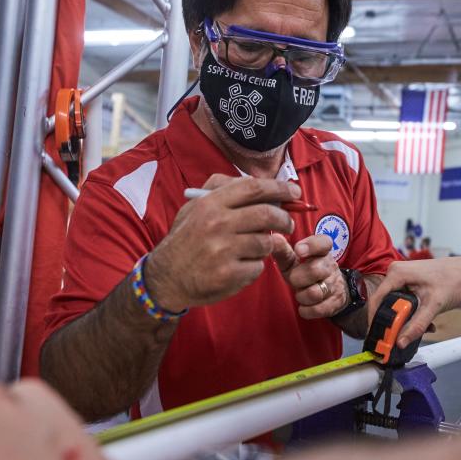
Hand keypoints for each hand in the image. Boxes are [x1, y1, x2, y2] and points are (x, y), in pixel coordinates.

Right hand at [148, 175, 299, 308]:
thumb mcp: (193, 208)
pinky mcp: (229, 275)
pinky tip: (241, 265)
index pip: (254, 188)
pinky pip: (259, 267)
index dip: (280, 188)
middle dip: (285, 218)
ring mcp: (223, 251)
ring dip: (268, 245)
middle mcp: (217, 225)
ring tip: (256, 247)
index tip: (295, 191)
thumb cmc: (185, 240)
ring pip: (266, 243)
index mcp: (210, 204)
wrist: (165, 279)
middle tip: (288, 223)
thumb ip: (221, 190)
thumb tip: (258, 181)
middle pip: (267, 214)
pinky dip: (256, 266)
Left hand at [272, 234, 348, 318]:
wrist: (332, 291)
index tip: (298, 250)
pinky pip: (317, 309)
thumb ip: (283, 251)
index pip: (323, 242)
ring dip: (301, 296)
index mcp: (321, 252)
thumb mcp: (294, 261)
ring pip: (315, 293)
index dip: (311, 245)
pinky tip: (305, 305)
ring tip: (301, 293)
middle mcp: (330, 266)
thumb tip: (273, 238)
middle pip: (314, 270)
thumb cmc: (306, 272)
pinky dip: (306, 310)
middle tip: (295, 280)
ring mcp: (334, 285)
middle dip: (298, 278)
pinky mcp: (335, 303)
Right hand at [367, 256, 460, 349]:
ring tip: (423, 327)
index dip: (374, 320)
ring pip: (395, 304)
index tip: (378, 337)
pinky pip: (403, 301)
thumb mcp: (434, 305)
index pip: (376, 300)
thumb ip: (417, 325)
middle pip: (384, 303)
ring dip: (406, 319)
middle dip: (394, 322)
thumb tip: (401, 340)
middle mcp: (396, 272)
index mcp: (397, 273)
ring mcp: (403, 277)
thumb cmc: (455, 280)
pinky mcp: (409, 282)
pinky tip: (425, 321)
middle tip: (402, 337)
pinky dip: (412, 313)